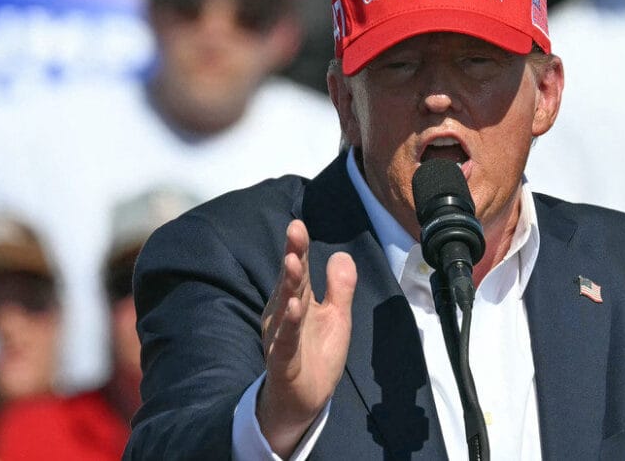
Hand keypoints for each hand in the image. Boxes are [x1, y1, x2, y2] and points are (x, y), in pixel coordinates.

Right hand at [256, 219, 356, 457]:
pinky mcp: (284, 361)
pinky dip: (290, 324)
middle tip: (295, 230)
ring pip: (286, 306)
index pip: (300, 270)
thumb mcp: (337, 317)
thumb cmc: (317, 354)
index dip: (299, 248)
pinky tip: (294, 308)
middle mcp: (284, 314)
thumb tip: (342, 254)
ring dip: (288, 284)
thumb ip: (340, 287)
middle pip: (291, 281)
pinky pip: (286, 341)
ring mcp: (282, 337)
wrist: (305, 400)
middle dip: (293, 255)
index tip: (298, 224)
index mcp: (296, 300)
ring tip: (292, 262)